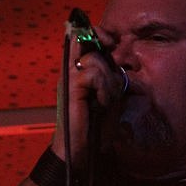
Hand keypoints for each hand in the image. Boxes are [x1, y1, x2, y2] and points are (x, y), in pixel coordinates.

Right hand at [51, 24, 124, 167]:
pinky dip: (103, 89)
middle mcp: (70, 71)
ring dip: (108, 80)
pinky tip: (102, 104)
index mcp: (77, 71)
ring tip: (106, 100)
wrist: (83, 152)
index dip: (97, 33)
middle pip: (85, 39)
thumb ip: (110, 79)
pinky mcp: (70, 88)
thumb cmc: (95, 128)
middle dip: (103, 46)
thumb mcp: (109, 98)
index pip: (82, 37)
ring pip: (94, 59)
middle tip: (111, 61)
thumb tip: (118, 63)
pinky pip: (92, 74)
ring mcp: (68, 79)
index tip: (111, 41)